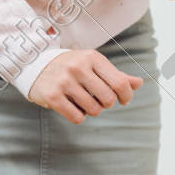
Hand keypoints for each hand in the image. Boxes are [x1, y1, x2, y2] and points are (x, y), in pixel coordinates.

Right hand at [28, 50, 143, 124]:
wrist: (35, 64)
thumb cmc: (71, 66)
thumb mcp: (93, 65)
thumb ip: (116, 75)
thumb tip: (139, 83)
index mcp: (92, 58)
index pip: (120, 83)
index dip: (126, 96)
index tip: (123, 99)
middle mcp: (78, 67)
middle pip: (108, 99)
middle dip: (106, 103)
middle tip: (98, 99)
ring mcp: (64, 82)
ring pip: (94, 110)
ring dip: (91, 109)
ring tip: (82, 100)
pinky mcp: (53, 96)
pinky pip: (77, 117)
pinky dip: (78, 116)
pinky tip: (72, 106)